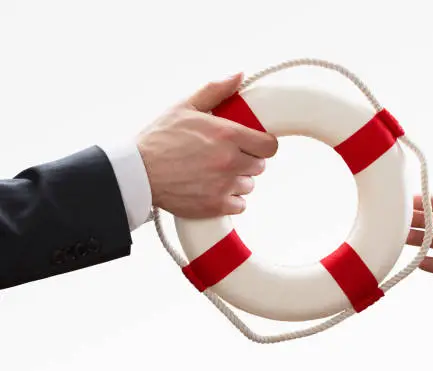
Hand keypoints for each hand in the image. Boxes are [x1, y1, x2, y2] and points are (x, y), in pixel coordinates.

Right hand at [136, 73, 277, 217]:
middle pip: (259, 166)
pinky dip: (229, 200)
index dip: (262, 145)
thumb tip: (239, 76)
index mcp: (228, 134)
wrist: (137, 173)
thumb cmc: (158, 139)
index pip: (269, 146)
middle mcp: (230, 160)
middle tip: (228, 158)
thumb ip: (216, 91)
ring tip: (216, 174)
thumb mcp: (186, 107)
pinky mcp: (215, 205)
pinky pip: (239, 205)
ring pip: (248, 185)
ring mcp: (224, 185)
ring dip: (237, 181)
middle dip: (247, 161)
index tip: (253, 145)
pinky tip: (214, 191)